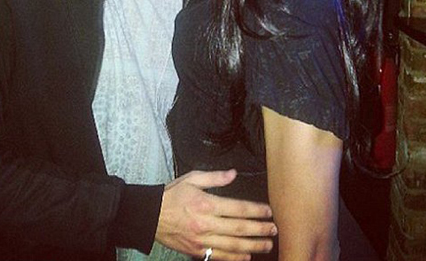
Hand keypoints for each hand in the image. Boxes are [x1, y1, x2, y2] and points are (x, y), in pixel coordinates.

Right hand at [155, 170, 275, 260]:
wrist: (151, 216)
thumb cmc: (173, 195)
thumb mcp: (192, 178)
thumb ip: (215, 177)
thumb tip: (233, 174)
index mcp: (207, 203)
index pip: (238, 208)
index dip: (256, 211)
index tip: (268, 212)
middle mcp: (206, 223)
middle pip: (239, 229)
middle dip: (260, 229)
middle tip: (274, 230)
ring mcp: (202, 240)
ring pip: (233, 245)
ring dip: (253, 245)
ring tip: (267, 245)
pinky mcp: (197, 251)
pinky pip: (219, 256)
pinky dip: (235, 258)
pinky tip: (247, 256)